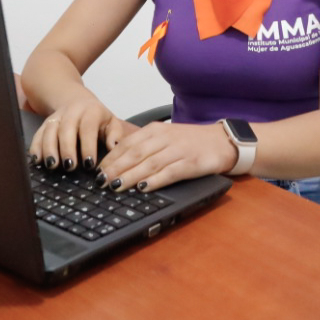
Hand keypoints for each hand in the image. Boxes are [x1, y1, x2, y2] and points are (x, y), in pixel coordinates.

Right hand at [28, 94, 137, 172]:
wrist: (76, 100)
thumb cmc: (97, 118)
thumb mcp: (111, 122)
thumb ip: (115, 135)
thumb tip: (114, 148)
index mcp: (91, 111)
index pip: (88, 127)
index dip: (88, 145)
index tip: (89, 164)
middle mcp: (72, 112)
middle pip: (66, 129)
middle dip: (67, 148)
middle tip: (69, 166)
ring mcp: (56, 117)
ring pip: (50, 130)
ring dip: (49, 148)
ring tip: (52, 165)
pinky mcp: (45, 123)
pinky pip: (38, 133)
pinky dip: (36, 146)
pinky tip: (36, 160)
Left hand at [92, 120, 236, 192]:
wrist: (222, 141)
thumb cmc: (191, 142)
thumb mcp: (165, 138)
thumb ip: (144, 148)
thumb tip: (118, 164)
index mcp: (155, 130)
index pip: (127, 144)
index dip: (111, 158)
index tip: (97, 171)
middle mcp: (164, 138)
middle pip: (134, 154)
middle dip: (115, 168)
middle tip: (100, 181)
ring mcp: (177, 150)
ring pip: (148, 163)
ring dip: (130, 176)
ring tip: (115, 186)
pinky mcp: (190, 163)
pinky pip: (169, 172)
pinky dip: (154, 180)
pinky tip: (143, 188)